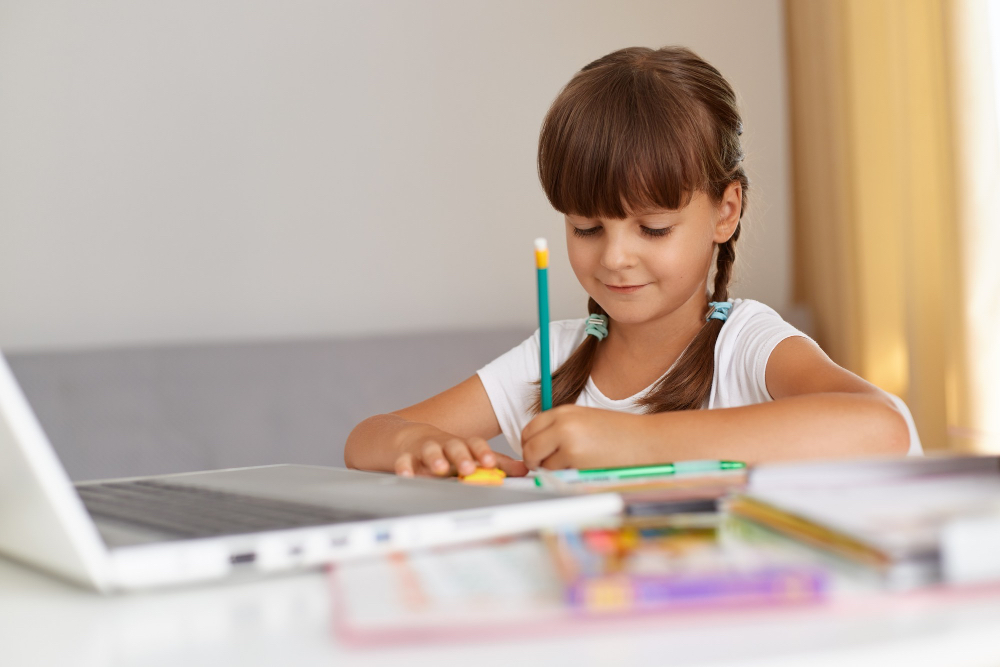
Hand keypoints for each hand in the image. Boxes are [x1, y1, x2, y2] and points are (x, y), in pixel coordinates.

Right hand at [393, 425, 527, 477]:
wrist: (406, 437)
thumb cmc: (445, 451)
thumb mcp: (470, 455)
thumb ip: (497, 463)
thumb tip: (526, 469)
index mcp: (462, 445)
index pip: (475, 445)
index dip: (483, 453)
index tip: (490, 463)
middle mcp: (445, 444)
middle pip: (454, 446)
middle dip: (462, 457)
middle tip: (468, 468)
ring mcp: (424, 449)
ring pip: (430, 450)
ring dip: (435, 458)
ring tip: (440, 468)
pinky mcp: (405, 456)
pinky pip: (403, 461)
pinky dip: (405, 467)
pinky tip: (407, 475)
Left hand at [520, 405, 644, 469]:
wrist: (647, 442)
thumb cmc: (620, 435)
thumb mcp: (586, 422)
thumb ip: (561, 430)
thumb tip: (537, 448)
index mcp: (564, 412)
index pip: (530, 428)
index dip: (530, 444)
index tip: (537, 453)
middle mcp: (562, 422)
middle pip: (528, 445)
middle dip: (533, 459)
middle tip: (544, 467)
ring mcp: (567, 439)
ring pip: (539, 462)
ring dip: (550, 470)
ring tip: (573, 466)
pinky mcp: (574, 457)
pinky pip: (554, 473)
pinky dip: (563, 476)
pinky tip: (582, 470)